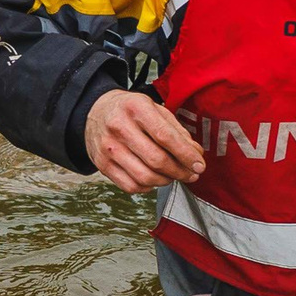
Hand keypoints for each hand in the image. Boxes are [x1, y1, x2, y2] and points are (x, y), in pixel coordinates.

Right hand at [83, 90, 205, 194]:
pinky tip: (154, 179)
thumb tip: (195, 154)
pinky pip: (131, 186)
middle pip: (156, 160)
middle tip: (191, 174)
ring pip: (144, 177)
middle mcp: (119, 127)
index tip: (199, 165)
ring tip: (173, 176)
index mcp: (136, 108)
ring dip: (166, 181)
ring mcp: (108, 148)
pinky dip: (148, 187)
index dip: (186, 155)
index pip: (165, 136)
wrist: (96, 112)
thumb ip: (176, 131)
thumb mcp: (155, 109)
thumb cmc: (130, 111)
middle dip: (180, 171)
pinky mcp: (102, 164)